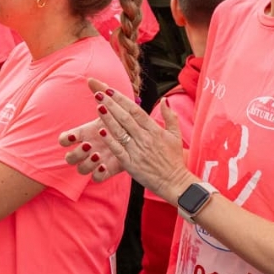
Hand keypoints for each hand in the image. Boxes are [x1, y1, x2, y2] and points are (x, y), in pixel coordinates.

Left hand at [63, 79, 188, 197]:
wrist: (175, 183)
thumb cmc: (174, 159)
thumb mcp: (175, 135)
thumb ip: (170, 116)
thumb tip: (164, 99)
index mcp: (154, 130)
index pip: (136, 110)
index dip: (122, 100)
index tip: (110, 90)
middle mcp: (145, 138)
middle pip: (125, 118)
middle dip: (111, 104)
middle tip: (99, 93)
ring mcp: (137, 151)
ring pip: (120, 131)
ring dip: (108, 118)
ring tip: (98, 106)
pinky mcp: (131, 164)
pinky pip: (118, 150)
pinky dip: (109, 140)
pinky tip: (100, 130)